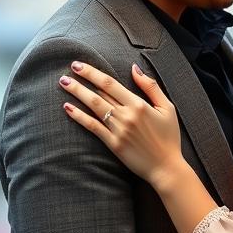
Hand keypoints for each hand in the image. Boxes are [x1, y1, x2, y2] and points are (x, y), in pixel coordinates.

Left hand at [60, 61, 183, 184]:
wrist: (166, 167)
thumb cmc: (169, 137)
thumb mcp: (167, 108)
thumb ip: (151, 86)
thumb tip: (134, 68)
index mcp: (139, 104)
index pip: (110, 84)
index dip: (93, 73)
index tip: (79, 65)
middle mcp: (126, 115)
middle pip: (99, 93)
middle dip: (81, 80)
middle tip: (68, 70)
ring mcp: (118, 130)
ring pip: (93, 107)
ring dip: (77, 93)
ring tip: (64, 84)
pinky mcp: (113, 144)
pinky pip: (93, 127)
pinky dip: (79, 116)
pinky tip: (68, 108)